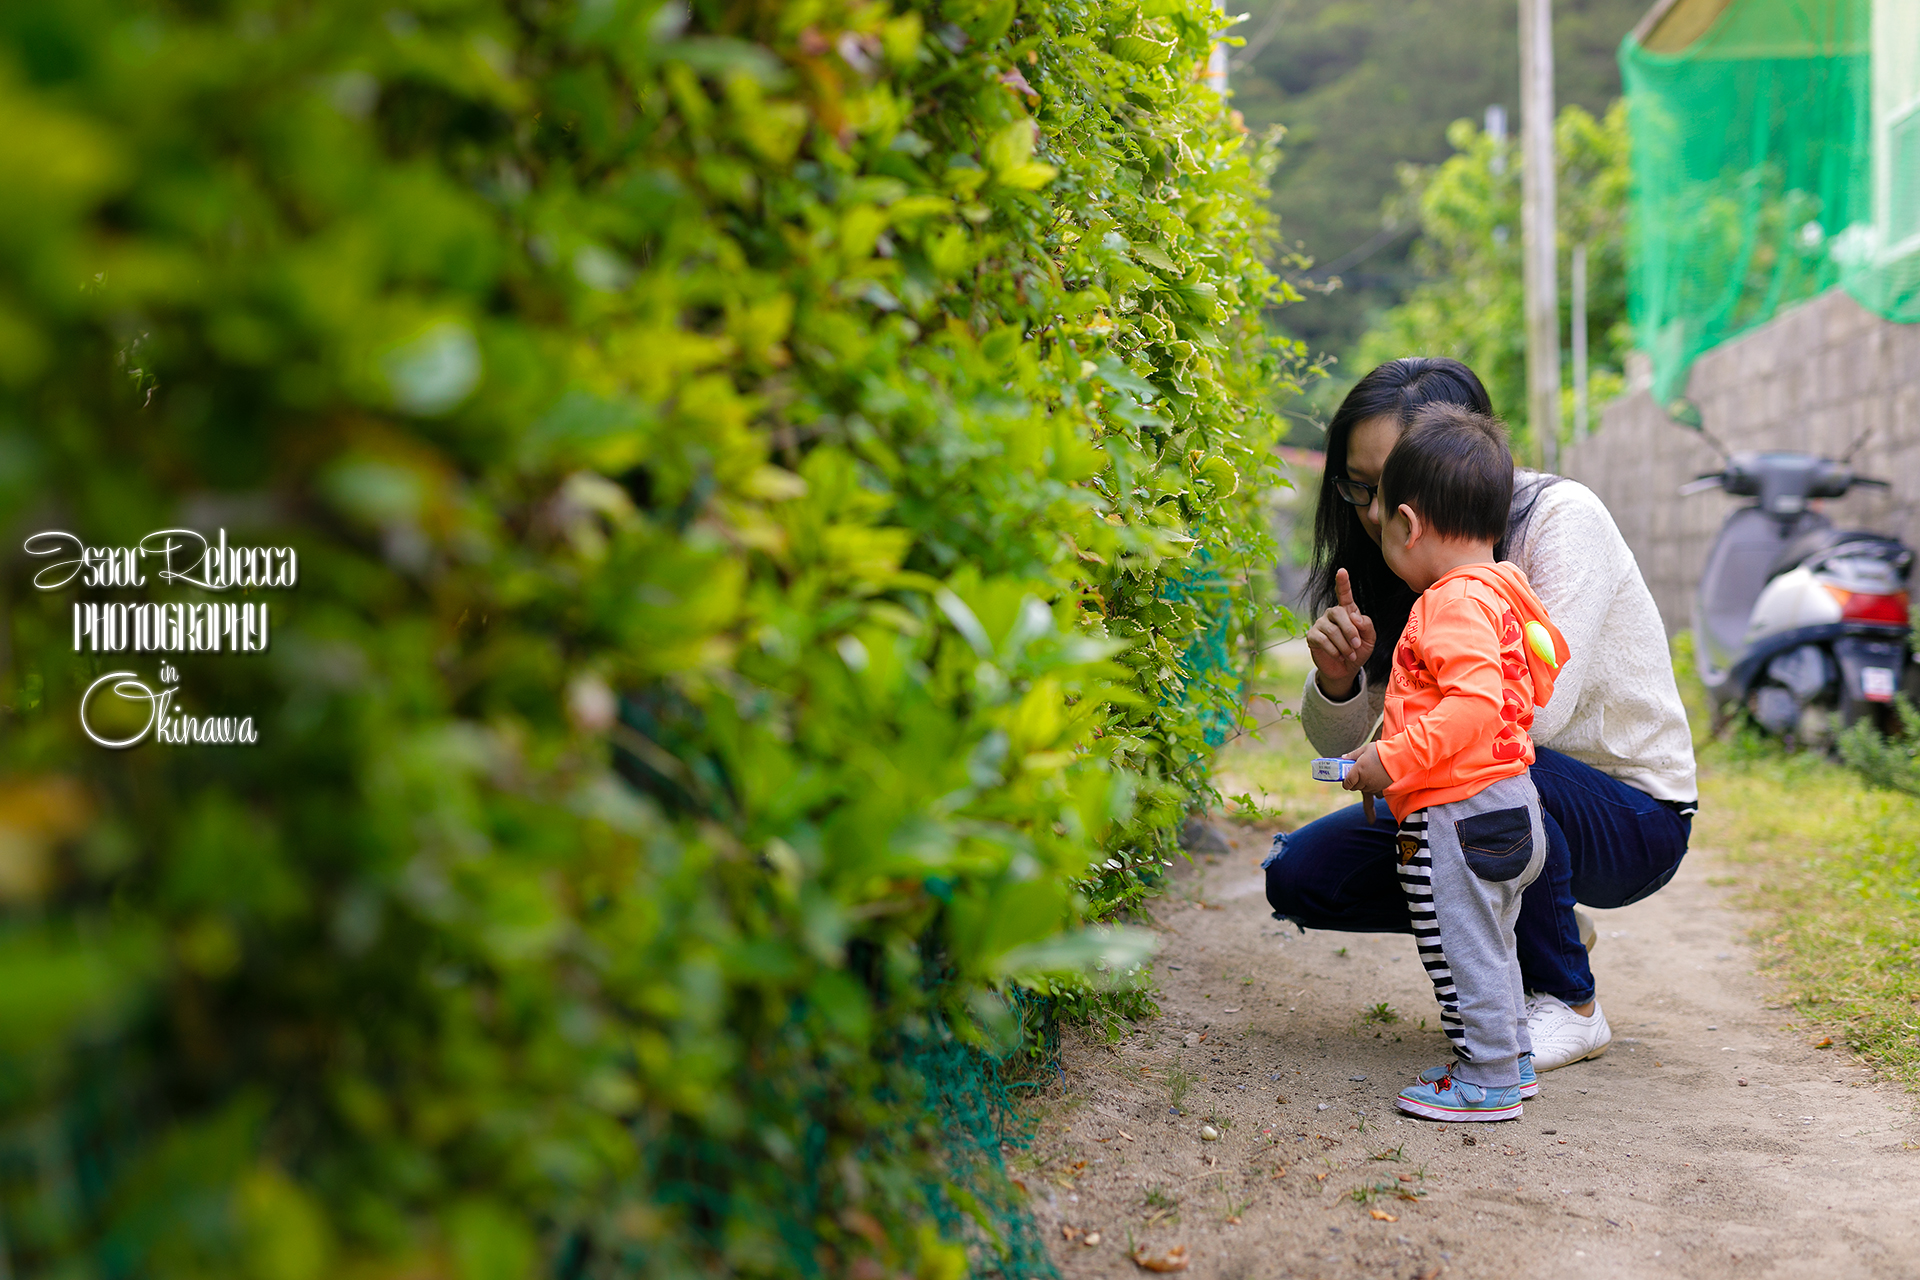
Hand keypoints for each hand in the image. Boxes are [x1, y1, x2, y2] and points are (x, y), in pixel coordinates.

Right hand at [1304, 568, 1375, 697]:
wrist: (1346, 669)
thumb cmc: (1359, 651)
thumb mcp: (1370, 639)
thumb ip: (1367, 625)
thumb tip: (1355, 618)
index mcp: (1347, 611)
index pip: (1344, 593)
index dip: (1343, 582)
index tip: (1342, 571)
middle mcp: (1332, 614)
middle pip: (1338, 612)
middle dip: (1350, 630)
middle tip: (1357, 645)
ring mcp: (1320, 624)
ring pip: (1332, 629)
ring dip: (1344, 645)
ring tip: (1350, 655)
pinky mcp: (1312, 636)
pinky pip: (1322, 640)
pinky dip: (1334, 650)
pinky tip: (1339, 656)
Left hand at [1341, 742, 1391, 795]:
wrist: (1398, 757)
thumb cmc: (1380, 751)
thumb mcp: (1365, 749)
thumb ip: (1352, 755)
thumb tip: (1343, 757)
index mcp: (1358, 770)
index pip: (1347, 783)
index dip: (1345, 783)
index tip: (1346, 780)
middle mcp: (1364, 780)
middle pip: (1354, 787)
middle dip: (1353, 783)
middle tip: (1355, 775)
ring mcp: (1373, 785)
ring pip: (1363, 789)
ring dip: (1362, 784)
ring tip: (1366, 774)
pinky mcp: (1381, 787)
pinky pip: (1372, 790)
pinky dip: (1370, 786)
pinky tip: (1373, 777)